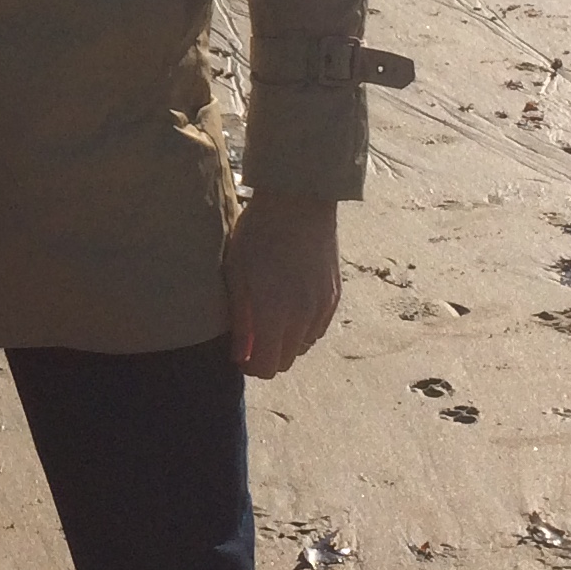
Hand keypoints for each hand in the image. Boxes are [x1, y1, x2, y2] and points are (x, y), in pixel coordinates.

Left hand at [226, 194, 341, 378]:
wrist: (298, 203)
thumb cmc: (257, 235)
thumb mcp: (237, 276)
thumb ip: (241, 322)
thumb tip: (241, 356)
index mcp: (274, 315)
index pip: (266, 367)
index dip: (250, 366)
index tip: (239, 353)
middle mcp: (302, 318)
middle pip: (286, 362)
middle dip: (267, 356)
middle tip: (252, 337)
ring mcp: (321, 308)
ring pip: (303, 346)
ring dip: (286, 342)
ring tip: (270, 317)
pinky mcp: (333, 296)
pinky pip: (318, 328)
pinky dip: (303, 327)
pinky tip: (290, 306)